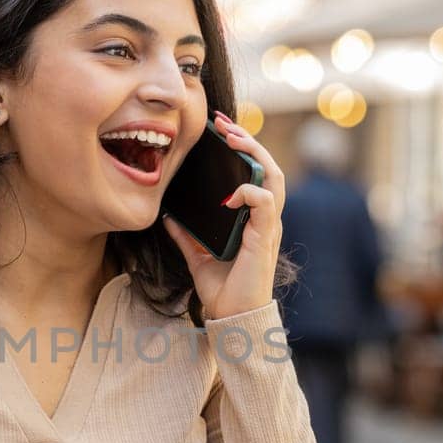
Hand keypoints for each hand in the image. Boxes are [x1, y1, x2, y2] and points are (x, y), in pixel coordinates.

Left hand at [162, 111, 285, 319]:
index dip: (242, 147)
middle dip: (248, 139)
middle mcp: (265, 217)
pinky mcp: (265, 237)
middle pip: (268, 165)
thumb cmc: (224, 290)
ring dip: (255, 153)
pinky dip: (249, 192)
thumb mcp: (197, 257)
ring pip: (274, 176)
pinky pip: (266, 203)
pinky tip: (230, 196)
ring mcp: (268, 226)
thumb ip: (187, 235)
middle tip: (223, 123)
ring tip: (233, 138)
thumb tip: (168, 216)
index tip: (220, 129)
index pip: (255, 172)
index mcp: (253, 218)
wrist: (233, 319)